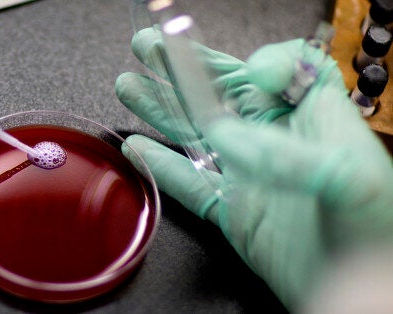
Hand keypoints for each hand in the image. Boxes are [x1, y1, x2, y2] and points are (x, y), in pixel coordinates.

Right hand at [116, 28, 392, 309]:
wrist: (356, 292)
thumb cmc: (371, 234)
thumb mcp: (350, 177)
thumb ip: (290, 150)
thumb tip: (229, 136)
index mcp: (312, 122)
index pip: (278, 73)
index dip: (254, 62)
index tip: (242, 69)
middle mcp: (274, 143)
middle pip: (220, 95)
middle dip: (181, 69)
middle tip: (148, 48)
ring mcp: (248, 178)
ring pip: (194, 133)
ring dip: (160, 109)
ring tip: (129, 85)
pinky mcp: (231, 212)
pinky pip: (189, 185)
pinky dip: (161, 167)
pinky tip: (137, 148)